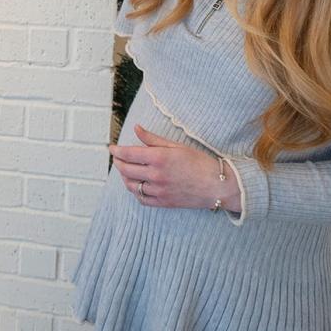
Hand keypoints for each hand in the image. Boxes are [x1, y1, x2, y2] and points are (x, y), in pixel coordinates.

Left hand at [109, 124, 240, 211]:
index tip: (112, 148)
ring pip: (131, 185)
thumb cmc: (200, 162)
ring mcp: (158, 191)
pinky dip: (135, 191)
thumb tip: (136, 128)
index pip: (128, 154)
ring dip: (124, 177)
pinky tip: (136, 185)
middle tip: (117, 158)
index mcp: (159, 158)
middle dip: (118, 162)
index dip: (117, 151)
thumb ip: (153, 139)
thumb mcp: (176, 146)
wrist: (217, 186)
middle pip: (125, 169)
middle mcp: (156, 175)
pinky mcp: (163, 203)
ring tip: (125, 170)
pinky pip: (141, 199)